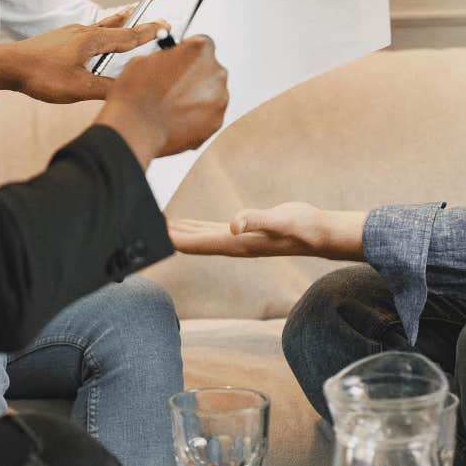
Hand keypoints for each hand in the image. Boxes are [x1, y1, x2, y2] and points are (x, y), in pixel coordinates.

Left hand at [3, 9, 164, 104]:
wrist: (9, 65)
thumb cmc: (41, 76)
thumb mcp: (77, 88)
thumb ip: (106, 89)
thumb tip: (130, 91)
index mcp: (92, 41)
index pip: (128, 36)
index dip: (149, 33)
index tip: (167, 26)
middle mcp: (84, 32)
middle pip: (118, 27)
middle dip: (139, 24)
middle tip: (157, 18)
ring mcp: (71, 33)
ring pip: (102, 26)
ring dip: (120, 21)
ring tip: (130, 11)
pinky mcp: (61, 39)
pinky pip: (89, 31)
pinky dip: (102, 29)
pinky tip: (96, 34)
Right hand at [93, 35, 228, 165]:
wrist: (136, 129)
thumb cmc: (137, 95)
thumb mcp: (145, 60)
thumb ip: (167, 56)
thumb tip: (169, 61)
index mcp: (199, 49)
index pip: (202, 45)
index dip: (188, 54)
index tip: (180, 62)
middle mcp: (215, 71)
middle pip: (210, 69)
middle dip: (195, 76)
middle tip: (174, 86)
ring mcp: (219, 98)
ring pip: (211, 93)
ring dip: (197, 96)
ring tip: (173, 105)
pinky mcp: (217, 121)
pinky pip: (209, 114)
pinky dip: (198, 116)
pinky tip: (177, 118)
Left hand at [168, 203, 364, 258]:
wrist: (324, 233)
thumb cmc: (306, 226)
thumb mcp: (282, 220)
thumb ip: (257, 220)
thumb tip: (233, 223)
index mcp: (238, 243)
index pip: (198, 243)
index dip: (174, 239)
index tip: (151, 234)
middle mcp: (235, 245)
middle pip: (194, 243)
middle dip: (170, 238)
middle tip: (142, 228)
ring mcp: (240, 241)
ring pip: (201, 239)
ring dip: (180, 234)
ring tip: (159, 226)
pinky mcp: (246, 233)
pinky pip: (213, 232)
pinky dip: (196, 229)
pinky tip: (189, 225)